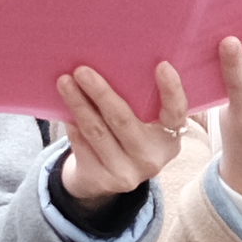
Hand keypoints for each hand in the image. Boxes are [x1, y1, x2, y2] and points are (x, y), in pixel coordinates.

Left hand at [54, 61, 195, 201]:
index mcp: (169, 138)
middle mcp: (151, 158)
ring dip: (78, 104)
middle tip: (82, 70)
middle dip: (100, 92)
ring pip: (96, 131)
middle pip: (123, 119)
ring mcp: (127, 173)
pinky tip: (65, 107)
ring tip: (65, 82)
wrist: (109, 178)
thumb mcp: (146, 124)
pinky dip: (73, 123)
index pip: (176, 112)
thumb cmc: (130, 136)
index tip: (162, 65)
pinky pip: (82, 144)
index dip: (171, 90)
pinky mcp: (102, 179)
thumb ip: (142, 102)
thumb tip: (115, 63)